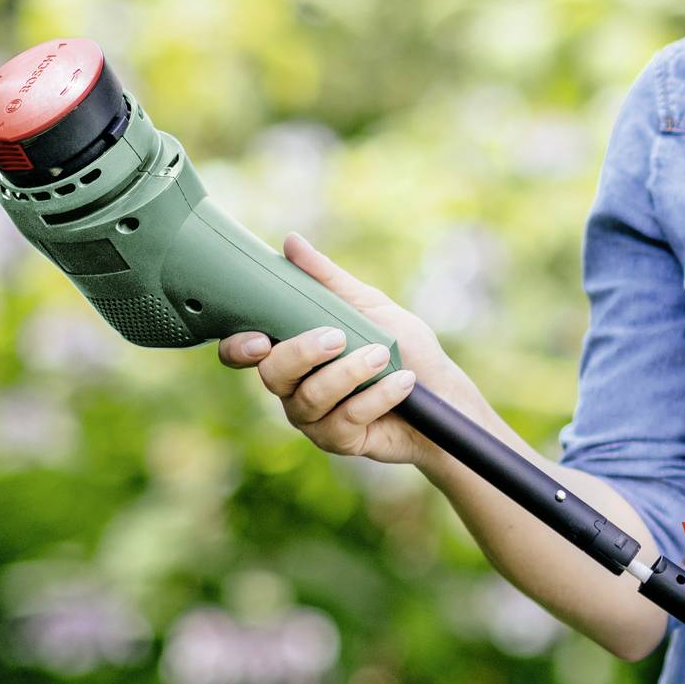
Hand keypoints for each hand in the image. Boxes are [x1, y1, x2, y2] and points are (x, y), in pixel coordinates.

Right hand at [216, 233, 478, 467]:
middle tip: (339, 336)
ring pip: (309, 399)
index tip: (261, 338)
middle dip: (302, 354)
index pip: (243, 353)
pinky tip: (401, 382)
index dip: (239, 347)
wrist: (445, 394)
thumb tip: (291, 242)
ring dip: (349, 373)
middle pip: (272, 375)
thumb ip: (328, 280)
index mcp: (292, 351)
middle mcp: (294, 387)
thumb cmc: (404, 348)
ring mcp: (313, 417)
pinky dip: (375, 397)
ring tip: (383, 354)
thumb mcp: (370, 306)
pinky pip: (344, 421)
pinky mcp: (339, 441)